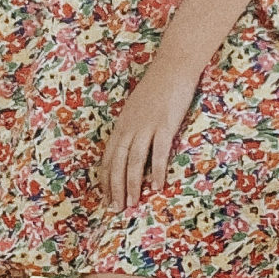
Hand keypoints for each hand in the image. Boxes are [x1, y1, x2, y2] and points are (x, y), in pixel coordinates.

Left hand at [99, 53, 200, 210]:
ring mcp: (146, 127)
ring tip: (132, 204)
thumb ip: (132, 128)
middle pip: (117, 163)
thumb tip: (130, 148)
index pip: (108, 158)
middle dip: (115, 188)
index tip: (105, 198)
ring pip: (134, 161)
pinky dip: (157, 171)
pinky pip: (158, 153)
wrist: (172, 68)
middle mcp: (129, 128)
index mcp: (121, 125)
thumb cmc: (156, 88)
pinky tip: (157, 186)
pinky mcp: (164, 125)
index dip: (106, 179)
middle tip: (115, 209)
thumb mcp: (136, 109)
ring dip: (132, 185)